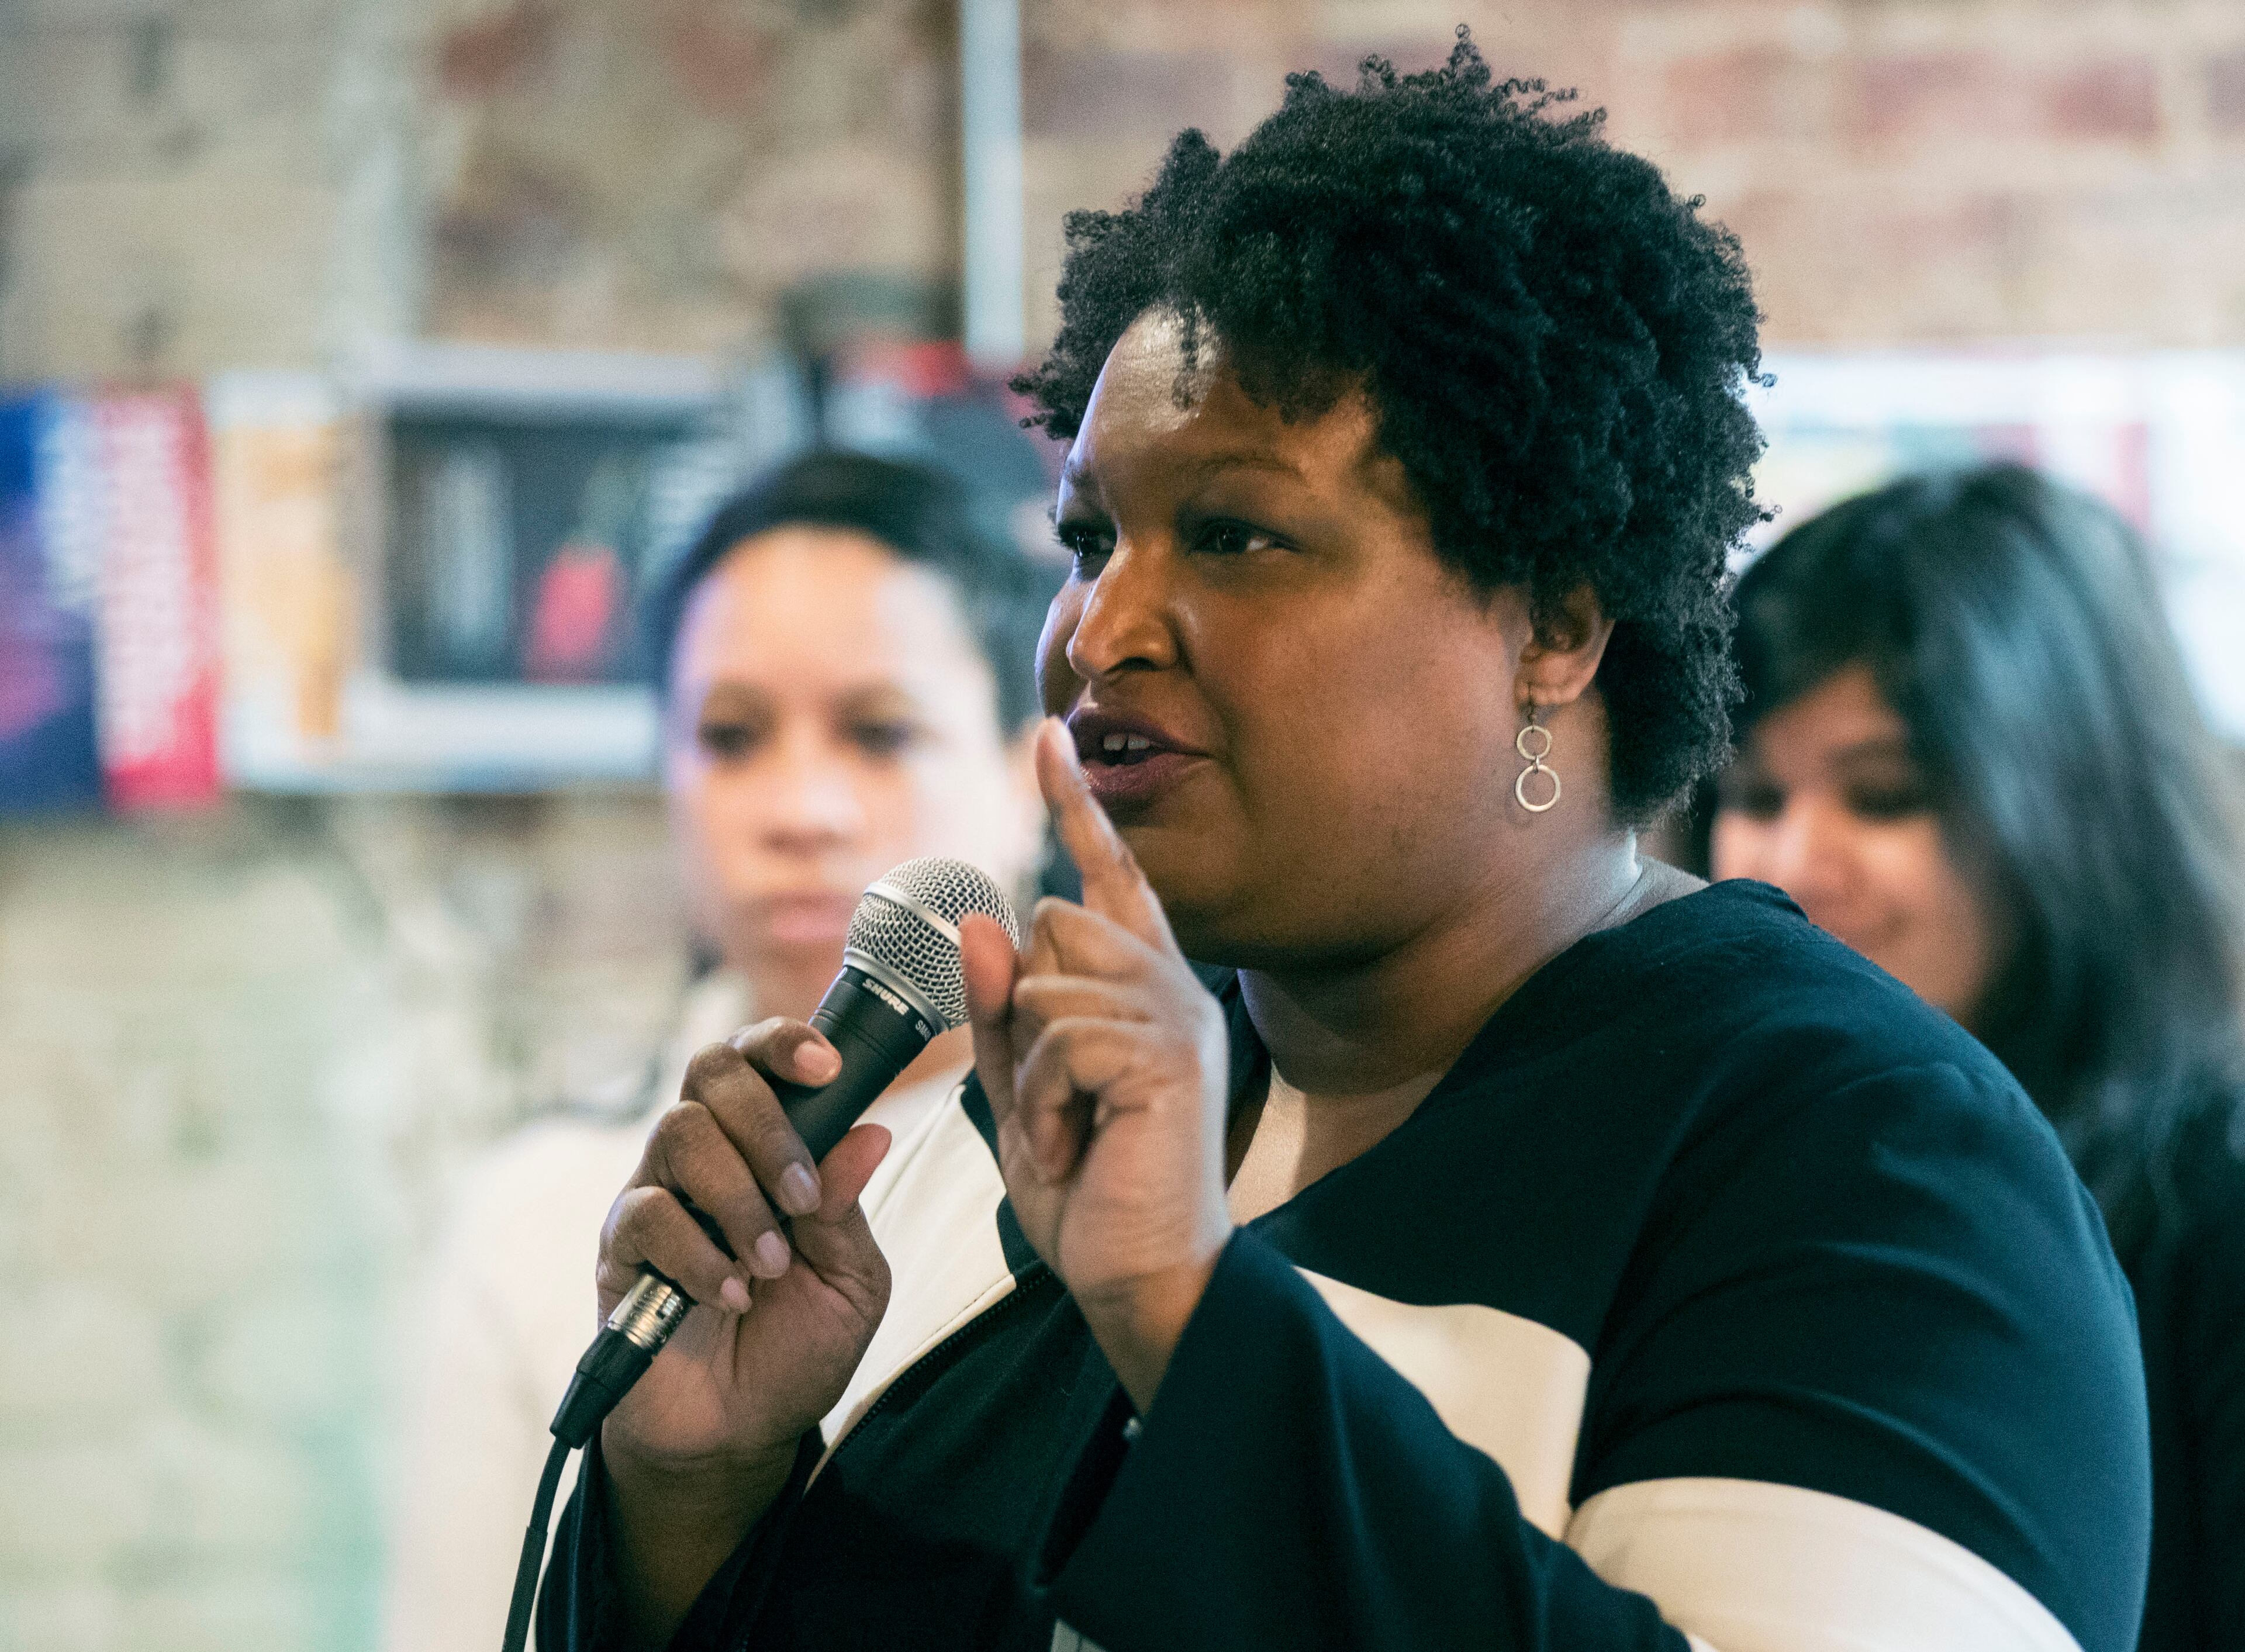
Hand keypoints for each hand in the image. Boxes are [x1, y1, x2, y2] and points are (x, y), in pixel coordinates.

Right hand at [592, 1022, 892, 1637]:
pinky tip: (728, 1296)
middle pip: (711, 1070)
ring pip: (680, 1133)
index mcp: (765, 1147)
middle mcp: (706, 1156)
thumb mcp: (850, 1279)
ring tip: (769, 1266)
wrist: (740, 1432)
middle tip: (801, 1200)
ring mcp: (657, 1195)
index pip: (758, 1059)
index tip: (828, 1066)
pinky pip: (647, 1215)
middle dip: (767, 1125)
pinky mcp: (620, 1250)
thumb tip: (871, 1133)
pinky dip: (699, 1255)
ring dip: (738, 1197)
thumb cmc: (796, 1346)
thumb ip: (847, 1207)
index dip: (785, 1044)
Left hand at [961, 720, 1232, 1411]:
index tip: (1048, 736)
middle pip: (1054, 923)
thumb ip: (1004, 1013)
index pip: (1104, 878)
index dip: (1075, 806)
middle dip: (1026, 1007)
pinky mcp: (1167, 1055)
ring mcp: (1176, 1018)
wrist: (1141, 1278)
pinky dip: (1047, 1102)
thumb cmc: (1092, 1191)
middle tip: (1056, 1099)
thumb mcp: (1026, 1093)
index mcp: (1144, 992)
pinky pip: (1058, 1036)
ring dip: (1034, 1070)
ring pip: (1047, 979)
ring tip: (1072, 1133)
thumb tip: (983, 921)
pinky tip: (1079, 1147)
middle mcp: (1172, 989)